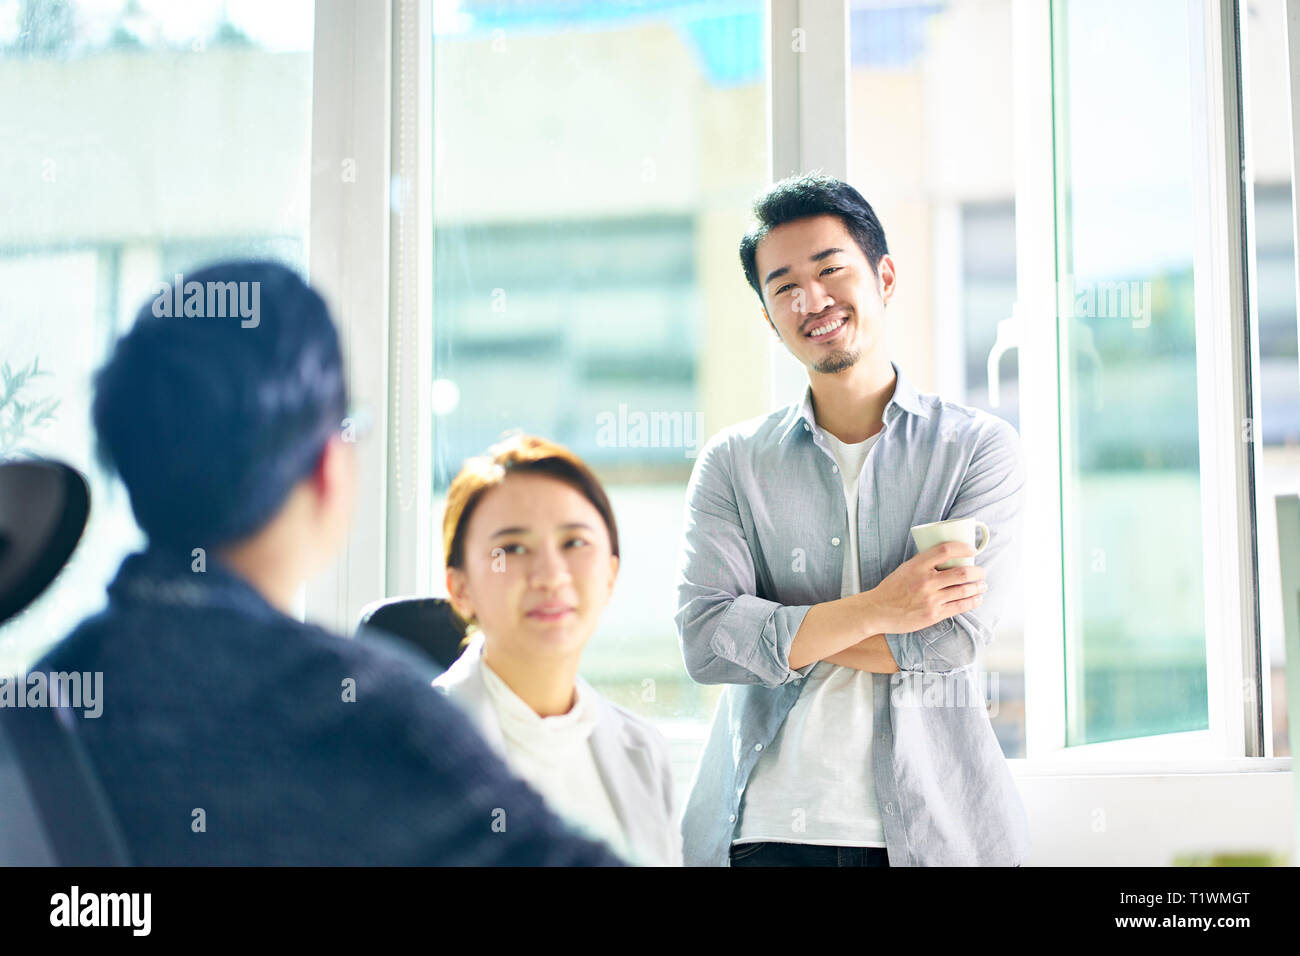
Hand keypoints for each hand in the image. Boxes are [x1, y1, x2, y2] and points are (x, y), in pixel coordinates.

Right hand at [861, 541, 986, 633]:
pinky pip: (959, 607)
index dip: (963, 548)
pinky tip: (977, 599)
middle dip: (978, 572)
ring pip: (964, 590)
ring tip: (982, 585)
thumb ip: (924, 563)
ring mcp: (930, 599)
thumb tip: (947, 557)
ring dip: (978, 587)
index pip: (946, 550)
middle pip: (962, 572)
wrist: (877, 611)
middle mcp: (926, 581)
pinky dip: (972, 601)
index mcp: (917, 565)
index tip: (972, 549)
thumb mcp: (905, 569)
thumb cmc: (892, 589)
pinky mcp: (933, 615)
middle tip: (981, 572)